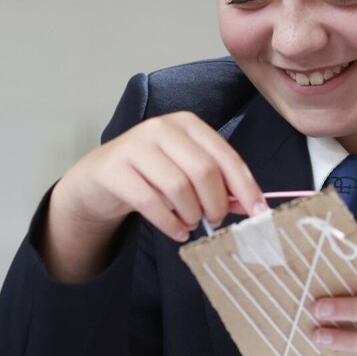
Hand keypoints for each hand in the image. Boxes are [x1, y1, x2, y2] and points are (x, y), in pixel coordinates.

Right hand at [42, 112, 267, 280]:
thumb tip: (250, 205)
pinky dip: (169, 223)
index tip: (258, 212)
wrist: (98, 179)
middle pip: (203, 171)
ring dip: (191, 214)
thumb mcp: (185, 174)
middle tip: (215, 221)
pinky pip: (150, 202)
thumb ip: (217, 185)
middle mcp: (161, 128)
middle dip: (215, 203)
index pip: (225, 155)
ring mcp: (134, 146)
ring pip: (178, 187)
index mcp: (186, 124)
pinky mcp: (114, 169)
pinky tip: (176, 232)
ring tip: (190, 224)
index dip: (245, 186)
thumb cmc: (150, 175)